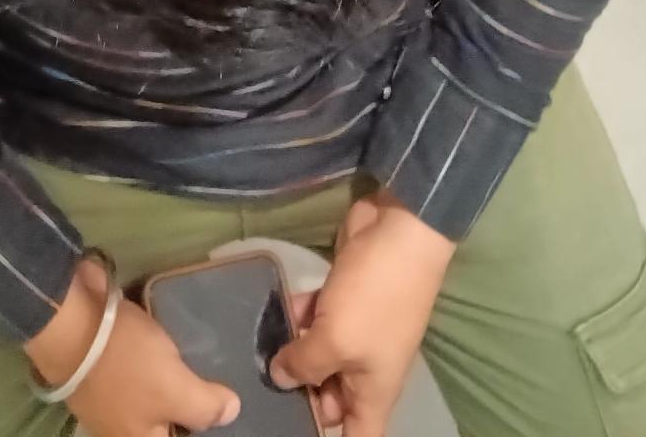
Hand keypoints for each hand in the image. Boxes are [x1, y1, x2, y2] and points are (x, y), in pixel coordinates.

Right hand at [25, 256, 240, 436]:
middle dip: (186, 404)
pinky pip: (133, 370)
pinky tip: (166, 341)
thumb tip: (230, 413)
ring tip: (198, 356)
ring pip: (148, 396)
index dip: (197, 426)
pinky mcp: (99, 367)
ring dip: (167, 379)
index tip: (218, 405)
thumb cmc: (124, 363)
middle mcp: (118, 428)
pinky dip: (149, 358)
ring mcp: (105, 398)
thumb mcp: (174, 388)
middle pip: (161, 422)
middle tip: (217, 380)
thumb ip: (204, 407)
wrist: (67, 321)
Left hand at [270, 190, 455, 436]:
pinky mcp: (341, 299)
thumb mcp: (336, 341)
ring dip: (287, 357)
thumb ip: (303, 366)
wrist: (401, 229)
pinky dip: (291, 320)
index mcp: (374, 391)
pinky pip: (312, 320)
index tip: (293, 435)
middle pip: (329, 400)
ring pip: (315, 357)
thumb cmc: (375, 298)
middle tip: (253, 393)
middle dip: (297, 399)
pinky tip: (258, 317)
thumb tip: (279, 377)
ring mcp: (353, 330)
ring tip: (244, 359)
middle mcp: (365, 367)